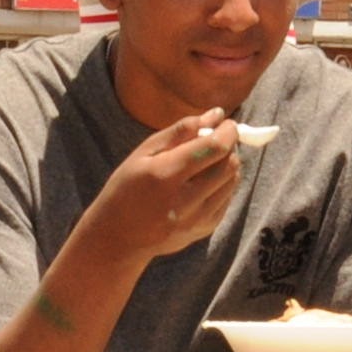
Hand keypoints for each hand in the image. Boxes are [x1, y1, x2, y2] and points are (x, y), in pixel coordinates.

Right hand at [78, 109, 249, 262]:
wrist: (118, 238)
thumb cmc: (126, 188)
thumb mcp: (143, 153)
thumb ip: (180, 131)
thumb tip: (216, 114)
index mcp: (165, 175)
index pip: (214, 147)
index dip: (228, 131)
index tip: (227, 124)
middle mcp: (184, 200)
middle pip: (229, 164)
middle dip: (228, 146)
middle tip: (214, 141)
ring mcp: (196, 219)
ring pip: (232, 181)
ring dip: (227, 165)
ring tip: (207, 161)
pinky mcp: (204, 230)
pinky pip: (227, 199)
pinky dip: (222, 185)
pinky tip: (203, 183)